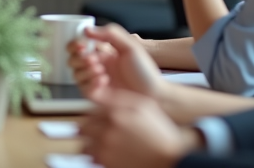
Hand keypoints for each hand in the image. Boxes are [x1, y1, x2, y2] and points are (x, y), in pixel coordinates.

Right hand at [69, 24, 164, 99]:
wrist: (154, 95)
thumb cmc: (145, 72)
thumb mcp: (130, 47)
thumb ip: (110, 34)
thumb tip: (87, 30)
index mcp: (103, 53)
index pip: (79, 46)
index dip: (76, 44)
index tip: (82, 44)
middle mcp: (96, 66)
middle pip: (72, 59)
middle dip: (78, 57)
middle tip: (92, 58)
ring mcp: (95, 81)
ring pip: (75, 74)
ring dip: (85, 70)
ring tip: (101, 70)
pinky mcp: (96, 95)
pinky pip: (82, 88)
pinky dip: (90, 82)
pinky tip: (103, 80)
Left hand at [81, 88, 198, 167]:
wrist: (170, 158)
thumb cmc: (159, 132)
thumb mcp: (142, 105)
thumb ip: (116, 97)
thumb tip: (95, 92)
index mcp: (114, 114)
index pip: (90, 110)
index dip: (94, 113)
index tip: (100, 116)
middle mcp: (107, 132)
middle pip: (83, 127)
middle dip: (89, 127)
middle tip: (98, 129)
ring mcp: (107, 150)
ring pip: (84, 145)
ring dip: (89, 143)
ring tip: (102, 143)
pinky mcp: (108, 165)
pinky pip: (92, 159)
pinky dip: (96, 156)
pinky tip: (108, 153)